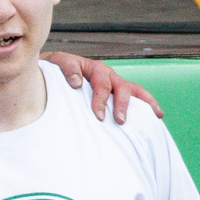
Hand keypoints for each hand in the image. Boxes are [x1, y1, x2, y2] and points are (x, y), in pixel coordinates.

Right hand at [46, 51, 162, 124]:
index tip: (158, 115)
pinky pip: (71, 65)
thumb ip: (101, 113)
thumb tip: (116, 140)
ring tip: (98, 114)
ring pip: (100, 77)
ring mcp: (85, 65)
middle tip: (120, 121)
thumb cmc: (67, 94)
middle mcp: (102, 72)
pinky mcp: (64, 60)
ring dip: (101, 97)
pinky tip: (75, 85)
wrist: (40, 73)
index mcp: (112, 82)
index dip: (148, 101)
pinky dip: (74, 74)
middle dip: (122, 105)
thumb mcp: (87, 102)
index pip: (135, 90)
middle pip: (121, 86)